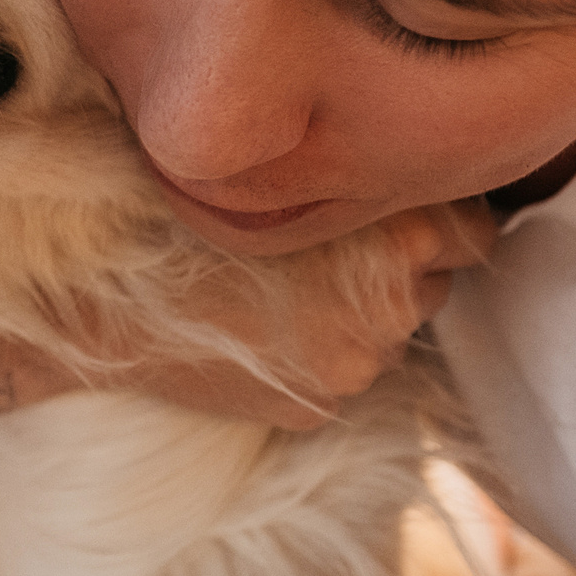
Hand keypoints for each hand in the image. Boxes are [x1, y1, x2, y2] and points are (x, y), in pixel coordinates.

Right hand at [135, 200, 495, 430]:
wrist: (102, 305)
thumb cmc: (175, 213)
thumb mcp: (271, 173)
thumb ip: (345, 178)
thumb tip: (396, 167)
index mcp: (394, 240)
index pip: (472, 231)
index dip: (439, 214)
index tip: (405, 206)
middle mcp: (390, 311)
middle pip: (433, 282)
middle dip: (401, 263)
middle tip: (337, 241)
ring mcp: (355, 367)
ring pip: (390, 331)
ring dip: (362, 309)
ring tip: (294, 282)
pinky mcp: (318, 408)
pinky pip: (342, 371)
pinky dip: (318, 350)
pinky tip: (266, 323)